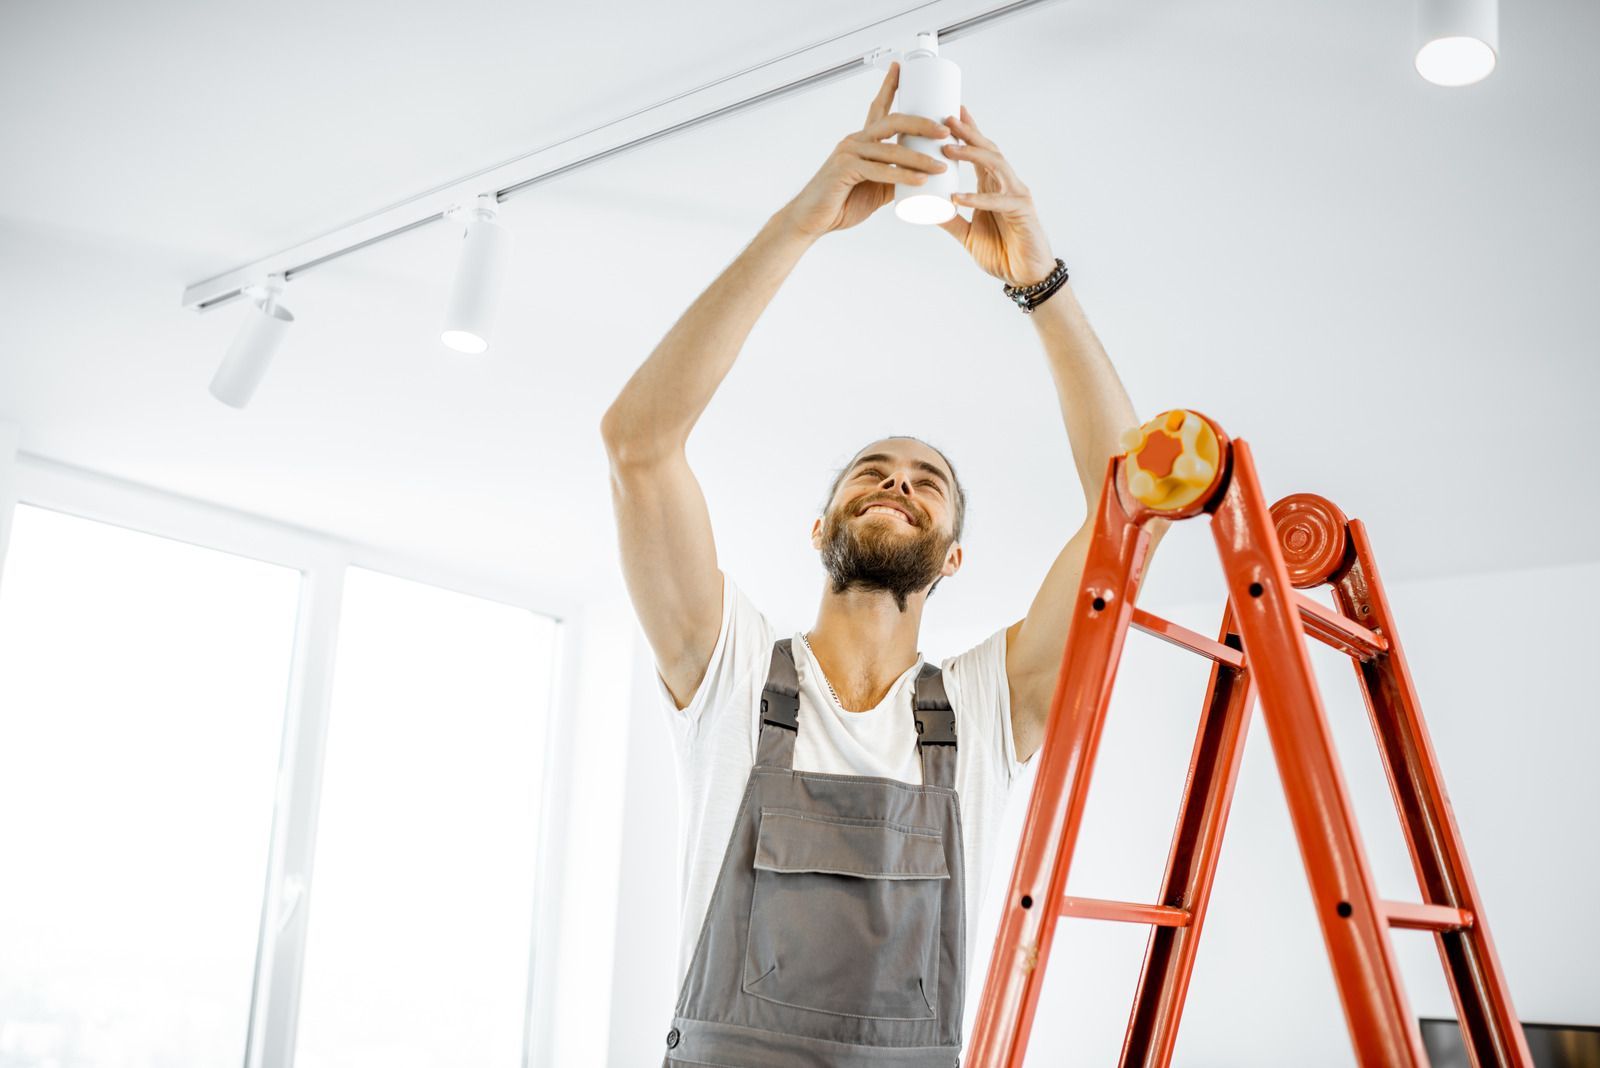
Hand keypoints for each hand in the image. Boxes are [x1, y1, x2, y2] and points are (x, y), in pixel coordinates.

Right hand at [777, 63, 953, 238]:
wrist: (813, 220)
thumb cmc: (841, 203)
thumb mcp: (876, 189)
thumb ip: (895, 179)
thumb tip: (921, 179)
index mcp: (862, 141)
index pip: (878, 107)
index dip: (890, 85)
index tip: (902, 67)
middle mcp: (854, 141)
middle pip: (893, 121)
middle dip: (922, 123)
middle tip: (945, 131)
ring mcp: (848, 152)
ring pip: (891, 148)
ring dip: (920, 158)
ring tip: (941, 165)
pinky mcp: (844, 169)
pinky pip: (880, 170)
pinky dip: (902, 175)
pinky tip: (920, 180)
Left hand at [937, 107, 1056, 286]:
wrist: (1026, 276)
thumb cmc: (1002, 253)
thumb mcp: (967, 235)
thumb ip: (951, 222)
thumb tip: (926, 211)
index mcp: (992, 186)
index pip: (979, 152)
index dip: (967, 132)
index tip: (949, 113)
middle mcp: (1006, 184)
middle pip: (987, 149)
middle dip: (968, 132)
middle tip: (946, 118)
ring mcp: (1016, 194)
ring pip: (995, 165)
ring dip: (972, 154)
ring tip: (948, 148)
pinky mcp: (1022, 211)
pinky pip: (998, 200)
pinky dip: (977, 198)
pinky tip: (957, 197)